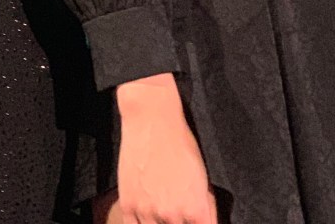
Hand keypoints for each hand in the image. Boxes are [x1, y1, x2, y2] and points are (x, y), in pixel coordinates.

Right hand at [115, 73, 217, 223]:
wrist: (152, 120)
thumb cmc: (180, 142)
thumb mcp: (202, 175)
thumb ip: (206, 206)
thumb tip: (206, 222)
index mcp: (195, 209)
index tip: (194, 219)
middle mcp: (173, 216)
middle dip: (180, 222)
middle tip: (176, 208)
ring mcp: (148, 212)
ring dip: (160, 223)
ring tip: (161, 207)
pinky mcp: (128, 204)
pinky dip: (141, 223)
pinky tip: (146, 214)